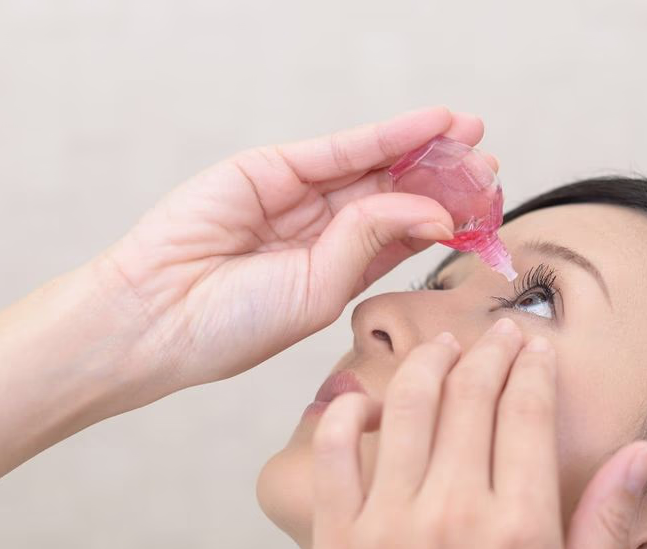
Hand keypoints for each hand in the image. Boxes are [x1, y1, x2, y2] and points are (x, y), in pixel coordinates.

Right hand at [89, 105, 496, 395]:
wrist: (157, 315)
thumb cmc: (230, 327)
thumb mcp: (320, 291)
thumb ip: (372, 241)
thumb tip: (435, 207)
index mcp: (334, 274)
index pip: (401, 237)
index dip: (445, 219)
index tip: (487, 209)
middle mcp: (319, 232)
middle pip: (394, 195)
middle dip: (442, 177)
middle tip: (489, 164)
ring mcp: (296, 198)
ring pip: (373, 166)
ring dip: (425, 148)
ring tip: (473, 133)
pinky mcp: (272, 168)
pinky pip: (341, 148)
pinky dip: (388, 134)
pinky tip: (432, 123)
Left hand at [309, 316, 646, 548]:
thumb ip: (606, 525)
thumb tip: (642, 449)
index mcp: (521, 527)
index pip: (526, 409)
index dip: (532, 364)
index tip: (535, 345)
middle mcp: (453, 511)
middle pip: (469, 393)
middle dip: (489, 350)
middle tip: (498, 335)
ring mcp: (388, 521)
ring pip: (407, 407)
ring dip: (429, 364)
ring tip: (445, 350)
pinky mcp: (337, 538)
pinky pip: (332, 451)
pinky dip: (345, 413)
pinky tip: (365, 400)